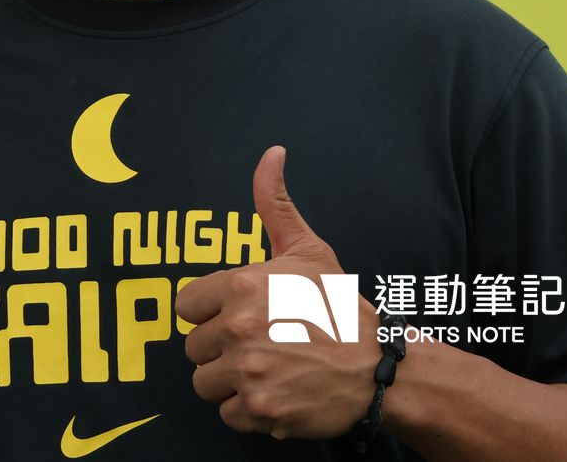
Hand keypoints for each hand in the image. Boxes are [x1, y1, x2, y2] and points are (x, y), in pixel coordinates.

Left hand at [175, 146, 379, 439]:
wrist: (381, 368)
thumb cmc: (339, 308)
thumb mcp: (307, 250)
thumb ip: (274, 203)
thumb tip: (272, 153)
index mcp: (241, 286)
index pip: (186, 306)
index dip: (210, 312)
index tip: (239, 316)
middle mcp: (239, 329)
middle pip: (193, 348)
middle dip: (220, 349)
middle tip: (259, 346)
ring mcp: (249, 372)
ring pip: (205, 383)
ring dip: (230, 381)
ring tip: (266, 370)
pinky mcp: (260, 410)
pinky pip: (228, 413)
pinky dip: (248, 410)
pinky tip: (276, 393)